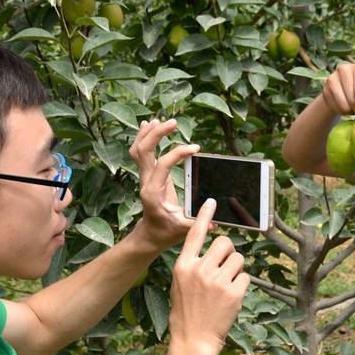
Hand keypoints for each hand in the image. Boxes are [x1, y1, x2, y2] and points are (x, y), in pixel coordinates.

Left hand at [130, 118, 202, 250]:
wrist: (151, 234)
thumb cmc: (168, 231)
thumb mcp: (184, 229)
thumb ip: (198, 222)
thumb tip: (216, 219)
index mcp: (153, 193)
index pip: (163, 164)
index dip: (178, 153)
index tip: (195, 148)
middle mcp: (145, 182)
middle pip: (143, 151)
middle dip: (156, 134)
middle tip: (173, 122)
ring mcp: (144, 177)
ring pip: (138, 149)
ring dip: (147, 133)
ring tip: (160, 120)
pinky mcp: (147, 174)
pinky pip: (140, 152)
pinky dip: (144, 137)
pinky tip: (149, 125)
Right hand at [169, 199, 249, 354]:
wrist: (193, 341)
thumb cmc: (186, 313)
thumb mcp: (180, 284)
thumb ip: (193, 265)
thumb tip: (212, 250)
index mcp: (183, 265)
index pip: (195, 233)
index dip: (204, 216)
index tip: (212, 202)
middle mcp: (200, 269)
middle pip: (225, 243)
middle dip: (229, 252)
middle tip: (225, 266)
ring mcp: (217, 281)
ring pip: (238, 259)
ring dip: (236, 270)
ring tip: (225, 287)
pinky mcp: (233, 292)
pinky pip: (245, 277)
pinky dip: (241, 285)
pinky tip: (230, 298)